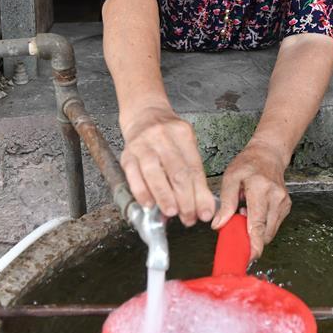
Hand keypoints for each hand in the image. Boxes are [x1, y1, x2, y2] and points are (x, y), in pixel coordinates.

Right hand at [119, 105, 215, 226]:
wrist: (143, 114)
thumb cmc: (167, 135)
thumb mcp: (186, 145)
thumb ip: (193, 175)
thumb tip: (202, 206)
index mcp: (183, 135)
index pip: (194, 168)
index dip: (200, 194)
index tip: (205, 213)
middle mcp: (163, 137)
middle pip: (177, 172)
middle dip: (185, 200)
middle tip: (188, 218)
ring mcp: (143, 145)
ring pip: (155, 174)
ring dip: (165, 198)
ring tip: (172, 213)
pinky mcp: (127, 155)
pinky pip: (134, 177)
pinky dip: (142, 193)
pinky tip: (149, 205)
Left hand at [211, 141, 291, 259]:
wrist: (268, 155)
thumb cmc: (247, 164)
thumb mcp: (230, 179)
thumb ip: (226, 203)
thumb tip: (219, 225)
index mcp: (260, 189)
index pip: (257, 222)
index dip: (254, 243)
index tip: (250, 257)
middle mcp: (276, 197)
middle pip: (265, 231)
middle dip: (251, 238)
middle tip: (238, 227)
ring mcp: (284, 202)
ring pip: (270, 231)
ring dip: (256, 230)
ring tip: (246, 213)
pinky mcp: (286, 206)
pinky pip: (273, 225)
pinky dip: (262, 225)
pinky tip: (255, 211)